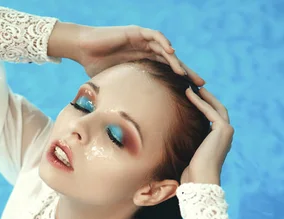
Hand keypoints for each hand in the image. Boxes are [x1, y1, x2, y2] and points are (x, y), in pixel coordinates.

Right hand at [75, 25, 204, 84]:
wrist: (82, 48)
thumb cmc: (94, 66)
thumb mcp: (114, 85)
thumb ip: (123, 96)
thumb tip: (123, 123)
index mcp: (144, 62)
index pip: (167, 72)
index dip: (180, 82)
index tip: (193, 95)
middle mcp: (146, 50)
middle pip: (172, 61)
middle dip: (186, 73)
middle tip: (201, 85)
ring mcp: (142, 40)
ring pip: (165, 50)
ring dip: (176, 61)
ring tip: (185, 74)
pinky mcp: (136, 32)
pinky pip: (154, 36)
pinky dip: (163, 43)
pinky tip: (171, 52)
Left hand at [180, 88, 233, 185]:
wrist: (201, 180)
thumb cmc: (193, 172)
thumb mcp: (192, 153)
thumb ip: (191, 142)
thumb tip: (177, 136)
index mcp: (221, 140)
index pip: (214, 118)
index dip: (205, 106)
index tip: (194, 97)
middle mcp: (227, 134)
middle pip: (218, 109)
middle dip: (207, 97)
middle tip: (194, 87)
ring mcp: (227, 131)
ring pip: (215, 107)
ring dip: (203, 96)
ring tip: (191, 86)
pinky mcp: (223, 129)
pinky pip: (209, 111)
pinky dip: (199, 101)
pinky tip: (189, 94)